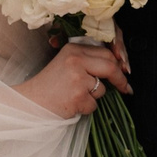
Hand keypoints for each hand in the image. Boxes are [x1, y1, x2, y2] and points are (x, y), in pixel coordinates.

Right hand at [18, 41, 132, 117]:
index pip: (105, 53)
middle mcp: (76, 60)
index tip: (124, 73)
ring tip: (73, 96)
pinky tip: (70, 104)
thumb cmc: (49, 85)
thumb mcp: (65, 63)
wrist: (30, 102)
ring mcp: (77, 79)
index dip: (118, 65)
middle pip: (110, 67)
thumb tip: (116, 65)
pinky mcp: (78, 96)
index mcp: (73, 48)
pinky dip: (85, 108)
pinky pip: (93, 105)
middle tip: (126, 89)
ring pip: (101, 90)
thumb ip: (87, 60)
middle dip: (120, 80)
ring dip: (92, 97)